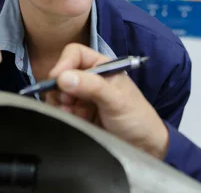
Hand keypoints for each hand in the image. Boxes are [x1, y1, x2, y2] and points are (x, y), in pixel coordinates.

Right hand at [45, 43, 168, 158]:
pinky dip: (64, 115)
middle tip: (68, 102)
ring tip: (74, 115)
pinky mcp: (79, 114)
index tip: (57, 80)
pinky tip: (76, 121)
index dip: (64, 63)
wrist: (143, 146)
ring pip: (59, 93)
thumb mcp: (116, 100)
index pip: (75, 54)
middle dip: (60, 88)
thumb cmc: (137, 117)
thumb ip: (92, 87)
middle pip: (62, 74)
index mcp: (102, 67)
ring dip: (61, 104)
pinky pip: (61, 110)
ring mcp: (83, 97)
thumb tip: (63, 77)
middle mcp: (90, 79)